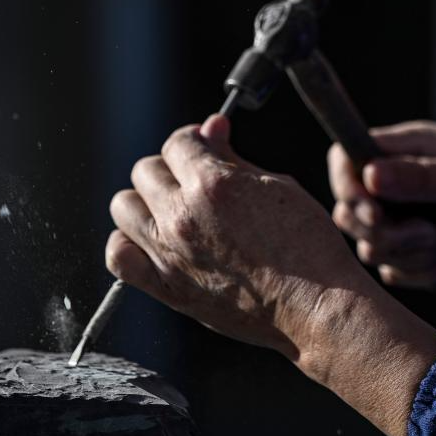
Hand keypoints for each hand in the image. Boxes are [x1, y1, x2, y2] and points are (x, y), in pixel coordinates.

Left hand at [106, 114, 366, 361]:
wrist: (316, 307)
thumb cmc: (308, 246)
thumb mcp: (278, 186)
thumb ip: (235, 158)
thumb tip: (212, 127)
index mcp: (213, 184)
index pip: (178, 142)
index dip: (195, 141)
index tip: (206, 147)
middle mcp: (183, 216)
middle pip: (146, 170)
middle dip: (172, 169)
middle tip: (197, 182)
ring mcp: (170, 254)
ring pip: (124, 206)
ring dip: (146, 202)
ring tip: (173, 211)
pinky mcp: (168, 288)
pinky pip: (119, 257)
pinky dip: (128, 244)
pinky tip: (153, 242)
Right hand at [328, 121, 435, 287]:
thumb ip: (419, 178)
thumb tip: (370, 174)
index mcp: (397, 151)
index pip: (344, 160)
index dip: (347, 190)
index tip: (376, 215)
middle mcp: (388, 186)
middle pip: (349, 216)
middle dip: (390, 235)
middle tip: (430, 232)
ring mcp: (396, 221)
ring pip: (374, 251)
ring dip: (421, 254)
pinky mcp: (409, 253)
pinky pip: (398, 275)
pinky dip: (432, 271)